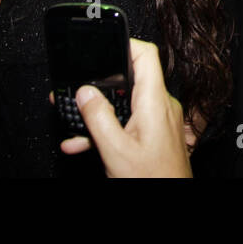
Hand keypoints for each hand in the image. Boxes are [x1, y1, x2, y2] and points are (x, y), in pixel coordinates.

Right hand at [60, 39, 192, 177]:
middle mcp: (161, 106)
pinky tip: (83, 142)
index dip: (125, 43)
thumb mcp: (116, 150)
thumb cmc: (153, 179)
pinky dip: (109, 128)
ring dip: (100, 110)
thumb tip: (85, 91)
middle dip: (100, 82)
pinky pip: (130, 122)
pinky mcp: (156, 135)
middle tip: (75, 84)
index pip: (146, 55)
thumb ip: (99, 118)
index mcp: (155, 101)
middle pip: (131, 78)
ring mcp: (160, 120)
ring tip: (70, 115)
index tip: (103, 43)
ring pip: (126, 104)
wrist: (171, 201)